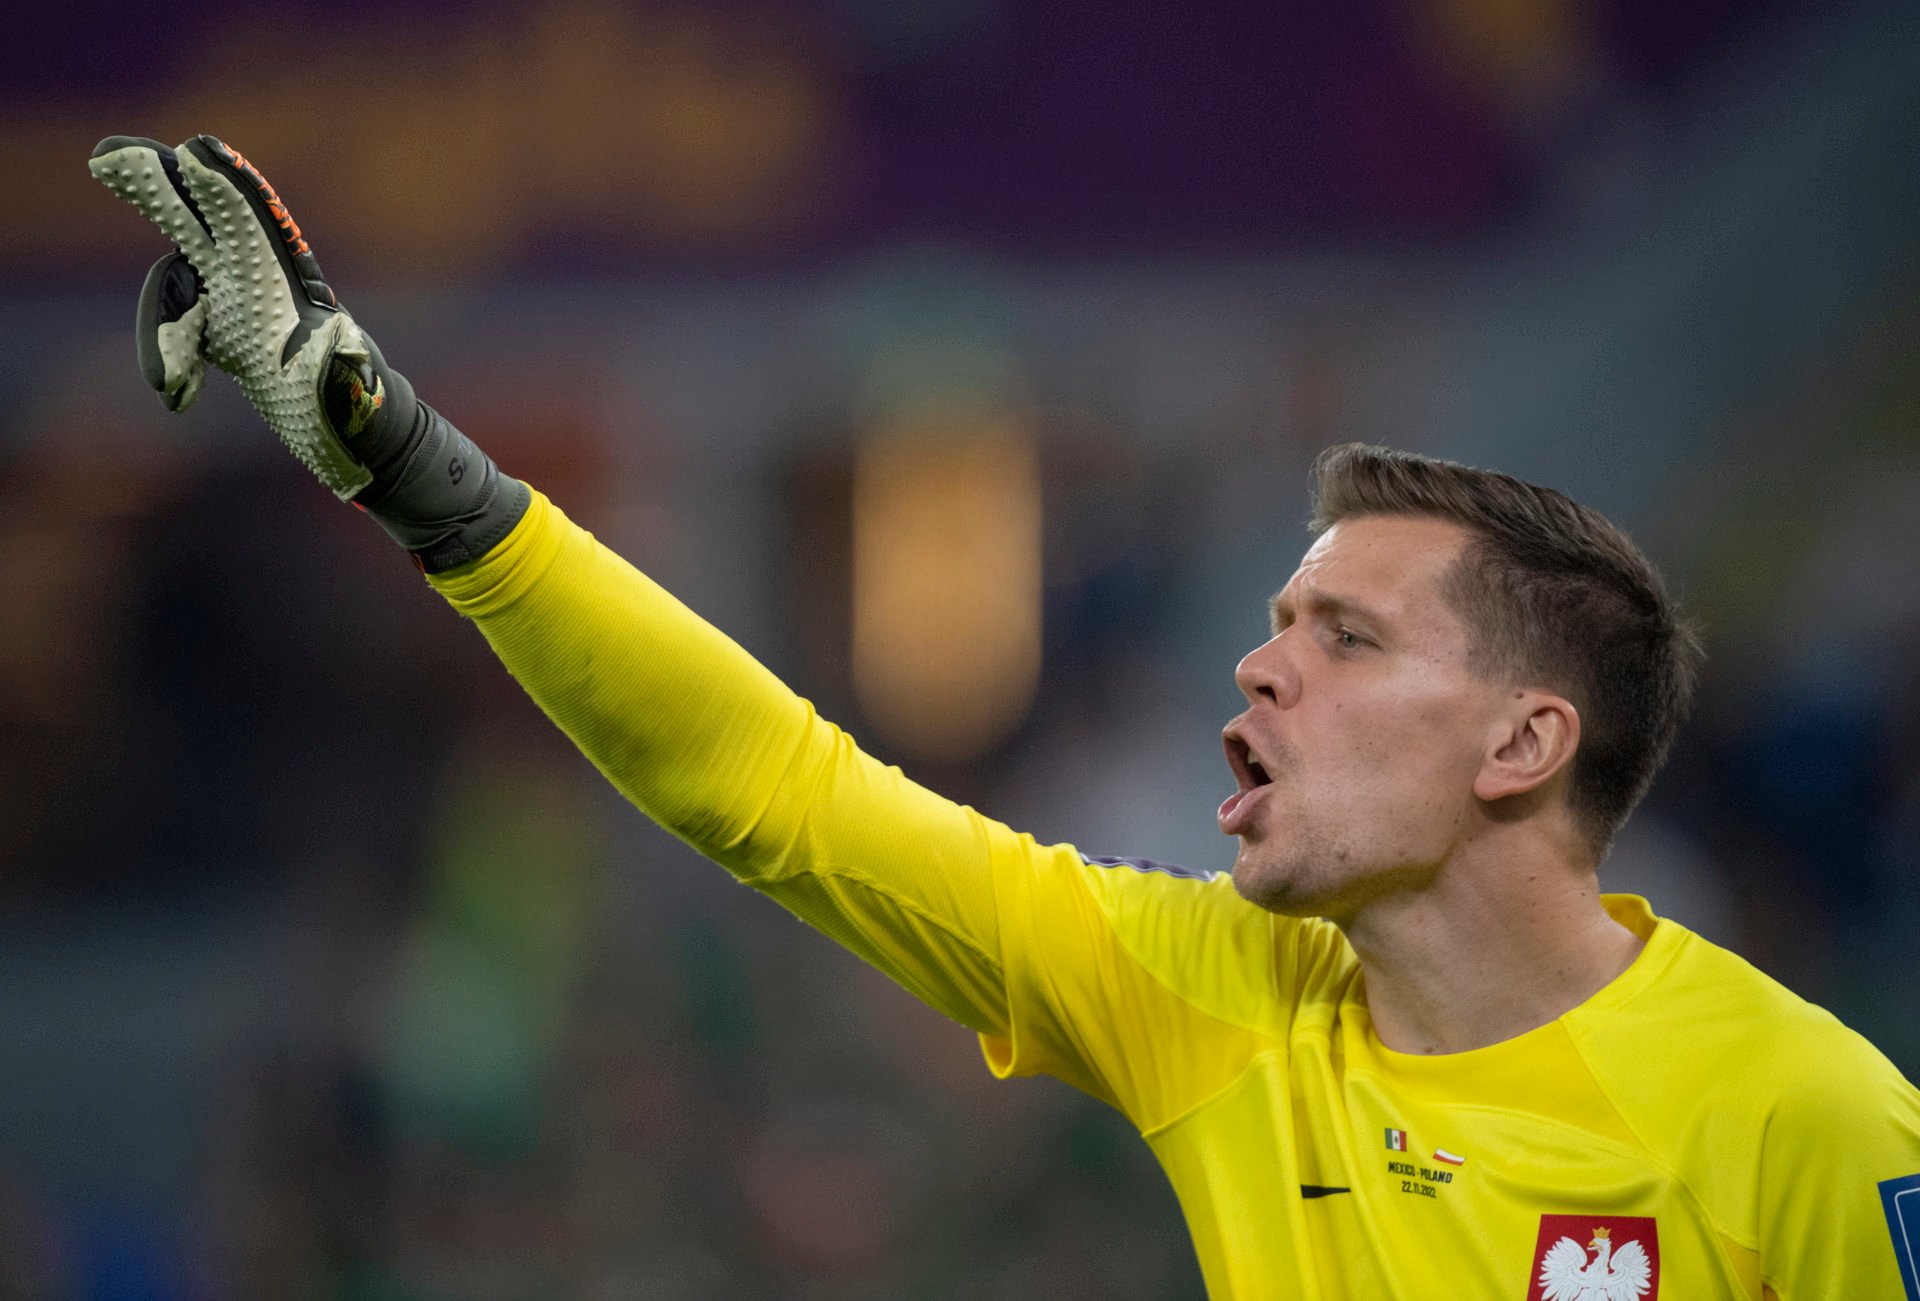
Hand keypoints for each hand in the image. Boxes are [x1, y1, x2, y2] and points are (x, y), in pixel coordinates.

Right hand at [91, 134, 381, 499]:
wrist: (343, 420)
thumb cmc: (349, 400)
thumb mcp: (347, 381)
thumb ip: (340, 362)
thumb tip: (343, 343)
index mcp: (285, 278)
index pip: (248, 221)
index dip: (221, 189)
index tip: (194, 154)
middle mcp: (252, 277)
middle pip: (192, 220)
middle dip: (154, 188)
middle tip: (107, 158)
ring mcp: (229, 298)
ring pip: (174, 286)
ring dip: (163, 332)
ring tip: (171, 385)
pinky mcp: (217, 326)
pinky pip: (175, 328)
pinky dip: (170, 358)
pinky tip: (179, 397)